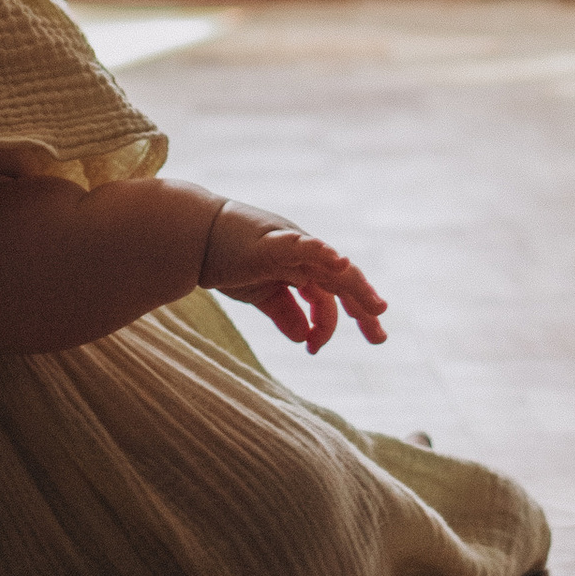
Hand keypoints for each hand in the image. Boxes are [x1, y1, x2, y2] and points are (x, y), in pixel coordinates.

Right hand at [199, 198, 387, 353]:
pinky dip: (322, 252)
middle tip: (379, 338)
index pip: (334, 295)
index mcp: (302, 269)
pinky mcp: (275, 241)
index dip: (349, 317)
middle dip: (363, 309)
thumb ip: (285, 314)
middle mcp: (304, 256)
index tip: (367, 339)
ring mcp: (293, 246)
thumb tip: (305, 338)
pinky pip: (303, 246)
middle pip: (342, 284)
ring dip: (356, 287)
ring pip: (332, 268)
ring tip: (376, 307)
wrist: (195, 237)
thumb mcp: (262, 296)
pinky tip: (339, 262)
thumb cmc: (228, 260)